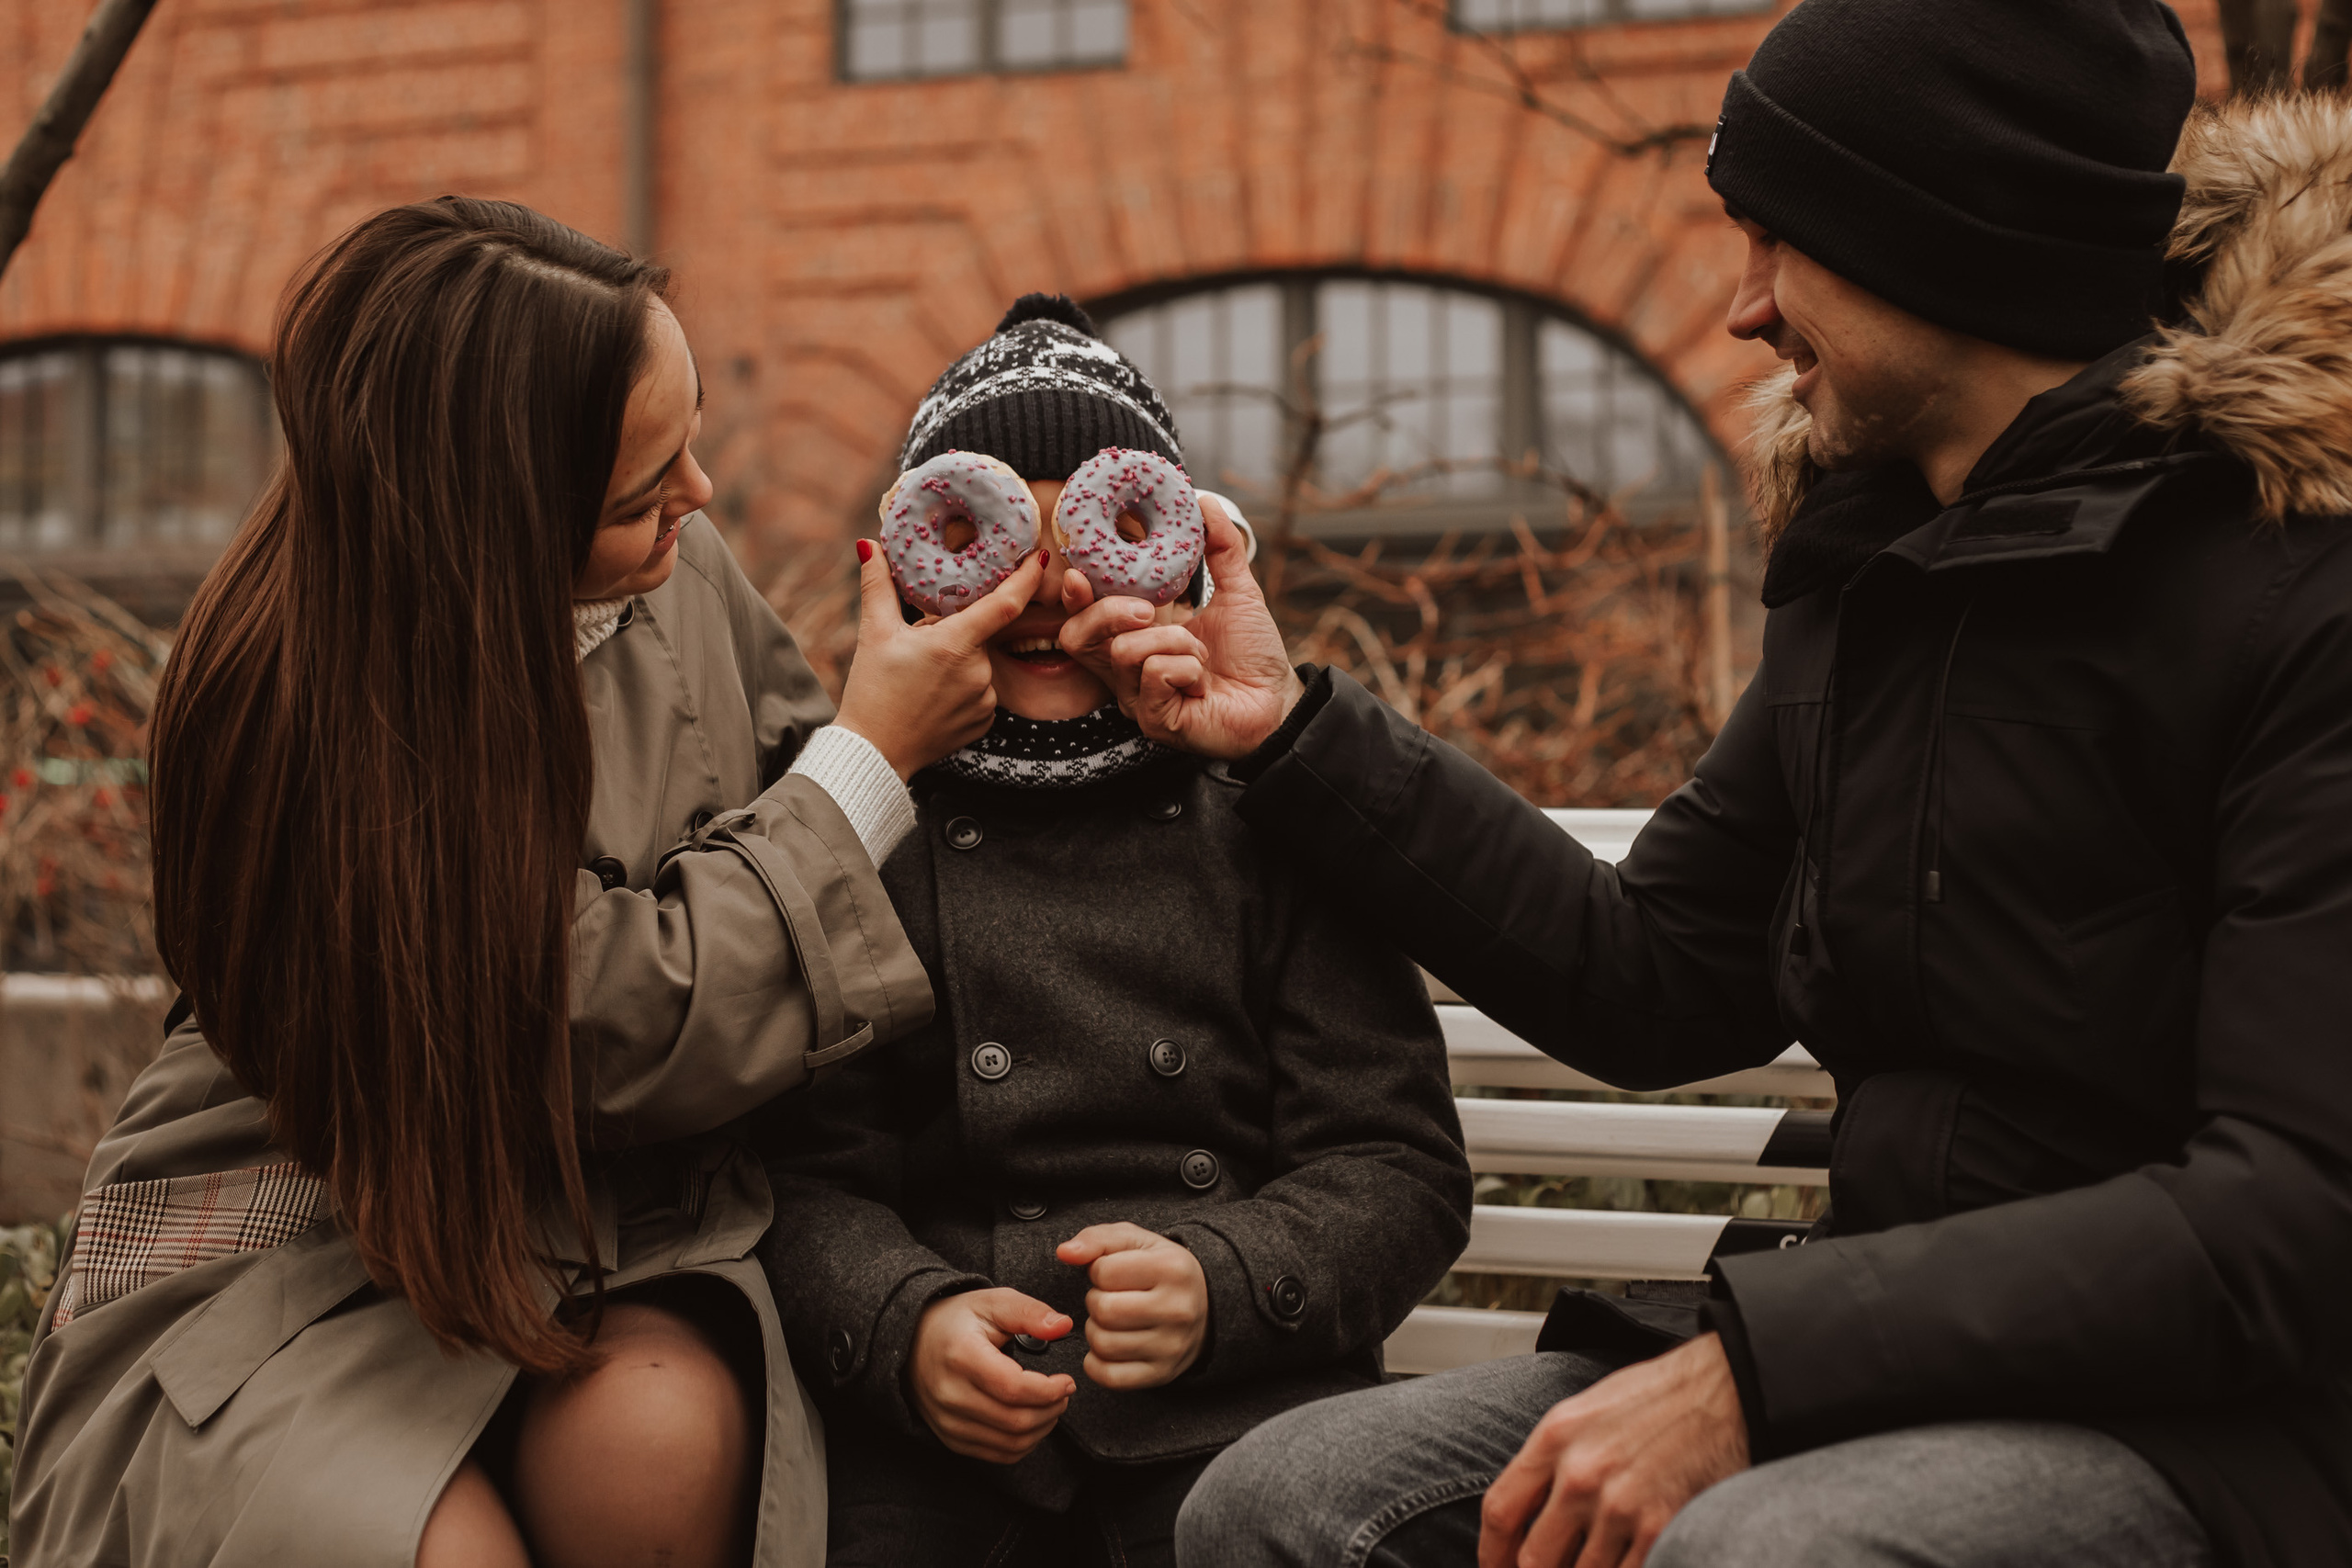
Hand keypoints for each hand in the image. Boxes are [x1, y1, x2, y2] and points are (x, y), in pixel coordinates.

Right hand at [834, 542, 1043, 778]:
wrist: (875, 752)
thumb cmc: (872, 691)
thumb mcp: (874, 633)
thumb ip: (877, 585)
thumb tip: (870, 544)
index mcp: (955, 645)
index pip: (1005, 604)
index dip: (1026, 578)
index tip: (1039, 559)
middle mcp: (978, 673)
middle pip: (980, 634)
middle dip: (956, 632)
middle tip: (921, 647)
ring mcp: (985, 700)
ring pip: (980, 664)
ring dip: (959, 661)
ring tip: (922, 677)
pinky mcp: (985, 722)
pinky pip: (982, 692)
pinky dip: (963, 687)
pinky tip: (935, 697)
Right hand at [908, 1288, 1076, 1463]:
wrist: (911, 1342)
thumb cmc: (956, 1321)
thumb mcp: (992, 1303)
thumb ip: (1029, 1312)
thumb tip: (1064, 1326)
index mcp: (962, 1357)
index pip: (1014, 1388)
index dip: (1050, 1390)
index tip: (1067, 1381)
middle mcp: (950, 1394)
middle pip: (1015, 1421)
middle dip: (1052, 1410)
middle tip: (1063, 1394)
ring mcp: (948, 1421)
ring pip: (1010, 1444)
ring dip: (1041, 1429)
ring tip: (1051, 1407)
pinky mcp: (950, 1438)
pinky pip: (996, 1455)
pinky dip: (1023, 1444)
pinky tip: (1032, 1422)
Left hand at [1054, 1223, 1209, 1388]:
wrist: (1205, 1306)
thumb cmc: (1162, 1270)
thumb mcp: (1135, 1241)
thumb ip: (1097, 1239)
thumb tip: (1065, 1252)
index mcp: (1173, 1269)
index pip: (1104, 1272)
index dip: (1098, 1271)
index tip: (1113, 1274)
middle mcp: (1177, 1309)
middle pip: (1103, 1310)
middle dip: (1096, 1301)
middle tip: (1111, 1298)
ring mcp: (1172, 1346)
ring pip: (1102, 1344)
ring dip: (1096, 1330)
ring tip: (1113, 1320)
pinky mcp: (1162, 1373)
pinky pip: (1109, 1376)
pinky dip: (1097, 1363)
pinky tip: (1109, 1346)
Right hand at [1056, 498, 1303, 758]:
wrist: (1280, 700)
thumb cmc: (1253, 654)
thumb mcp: (1237, 592)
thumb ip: (1220, 547)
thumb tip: (1204, 501)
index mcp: (1137, 635)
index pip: (1083, 616)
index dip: (1072, 595)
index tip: (1079, 574)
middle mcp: (1127, 668)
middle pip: (1077, 636)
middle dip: (1108, 612)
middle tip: (1148, 609)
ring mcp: (1137, 697)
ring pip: (1123, 651)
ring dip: (1174, 641)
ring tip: (1201, 653)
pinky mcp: (1154, 721)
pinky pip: (1153, 676)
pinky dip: (1187, 668)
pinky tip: (1202, 680)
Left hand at [1478, 1335, 1749, 1567]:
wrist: (1725, 1390)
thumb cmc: (1657, 1398)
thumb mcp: (1586, 1412)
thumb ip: (1553, 1460)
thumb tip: (1531, 1511)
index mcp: (1555, 1438)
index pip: (1501, 1511)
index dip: (1491, 1554)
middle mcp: (1580, 1475)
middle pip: (1534, 1558)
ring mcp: (1619, 1506)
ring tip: (1593, 1565)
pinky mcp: (1660, 1528)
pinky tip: (1627, 1562)